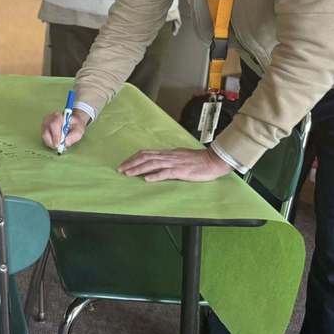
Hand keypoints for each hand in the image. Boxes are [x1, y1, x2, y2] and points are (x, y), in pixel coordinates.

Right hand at [42, 108, 89, 149]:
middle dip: (52, 142)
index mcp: (58, 116)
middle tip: (59, 148)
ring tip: (59, 145)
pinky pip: (44, 138)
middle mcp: (49, 119)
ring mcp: (45, 124)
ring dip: (51, 143)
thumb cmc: (75, 125)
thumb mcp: (79, 130)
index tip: (58, 144)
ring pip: (44, 136)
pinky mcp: (43, 129)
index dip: (55, 136)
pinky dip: (50, 142)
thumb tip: (66, 142)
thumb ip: (74, 136)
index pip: (54, 125)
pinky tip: (56, 143)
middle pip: (46, 131)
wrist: (72, 122)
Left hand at [117, 147, 231, 181]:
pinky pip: (166, 173)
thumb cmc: (198, 160)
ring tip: (128, 174)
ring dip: (138, 169)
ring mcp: (174, 163)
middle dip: (131, 163)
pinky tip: (147, 179)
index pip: (146, 153)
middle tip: (120, 169)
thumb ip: (168, 160)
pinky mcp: (181, 171)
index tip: (124, 164)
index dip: (133, 158)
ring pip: (152, 164)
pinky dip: (155, 176)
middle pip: (145, 157)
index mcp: (168, 153)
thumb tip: (156, 163)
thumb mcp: (180, 157)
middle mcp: (168, 156)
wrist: (214, 160)